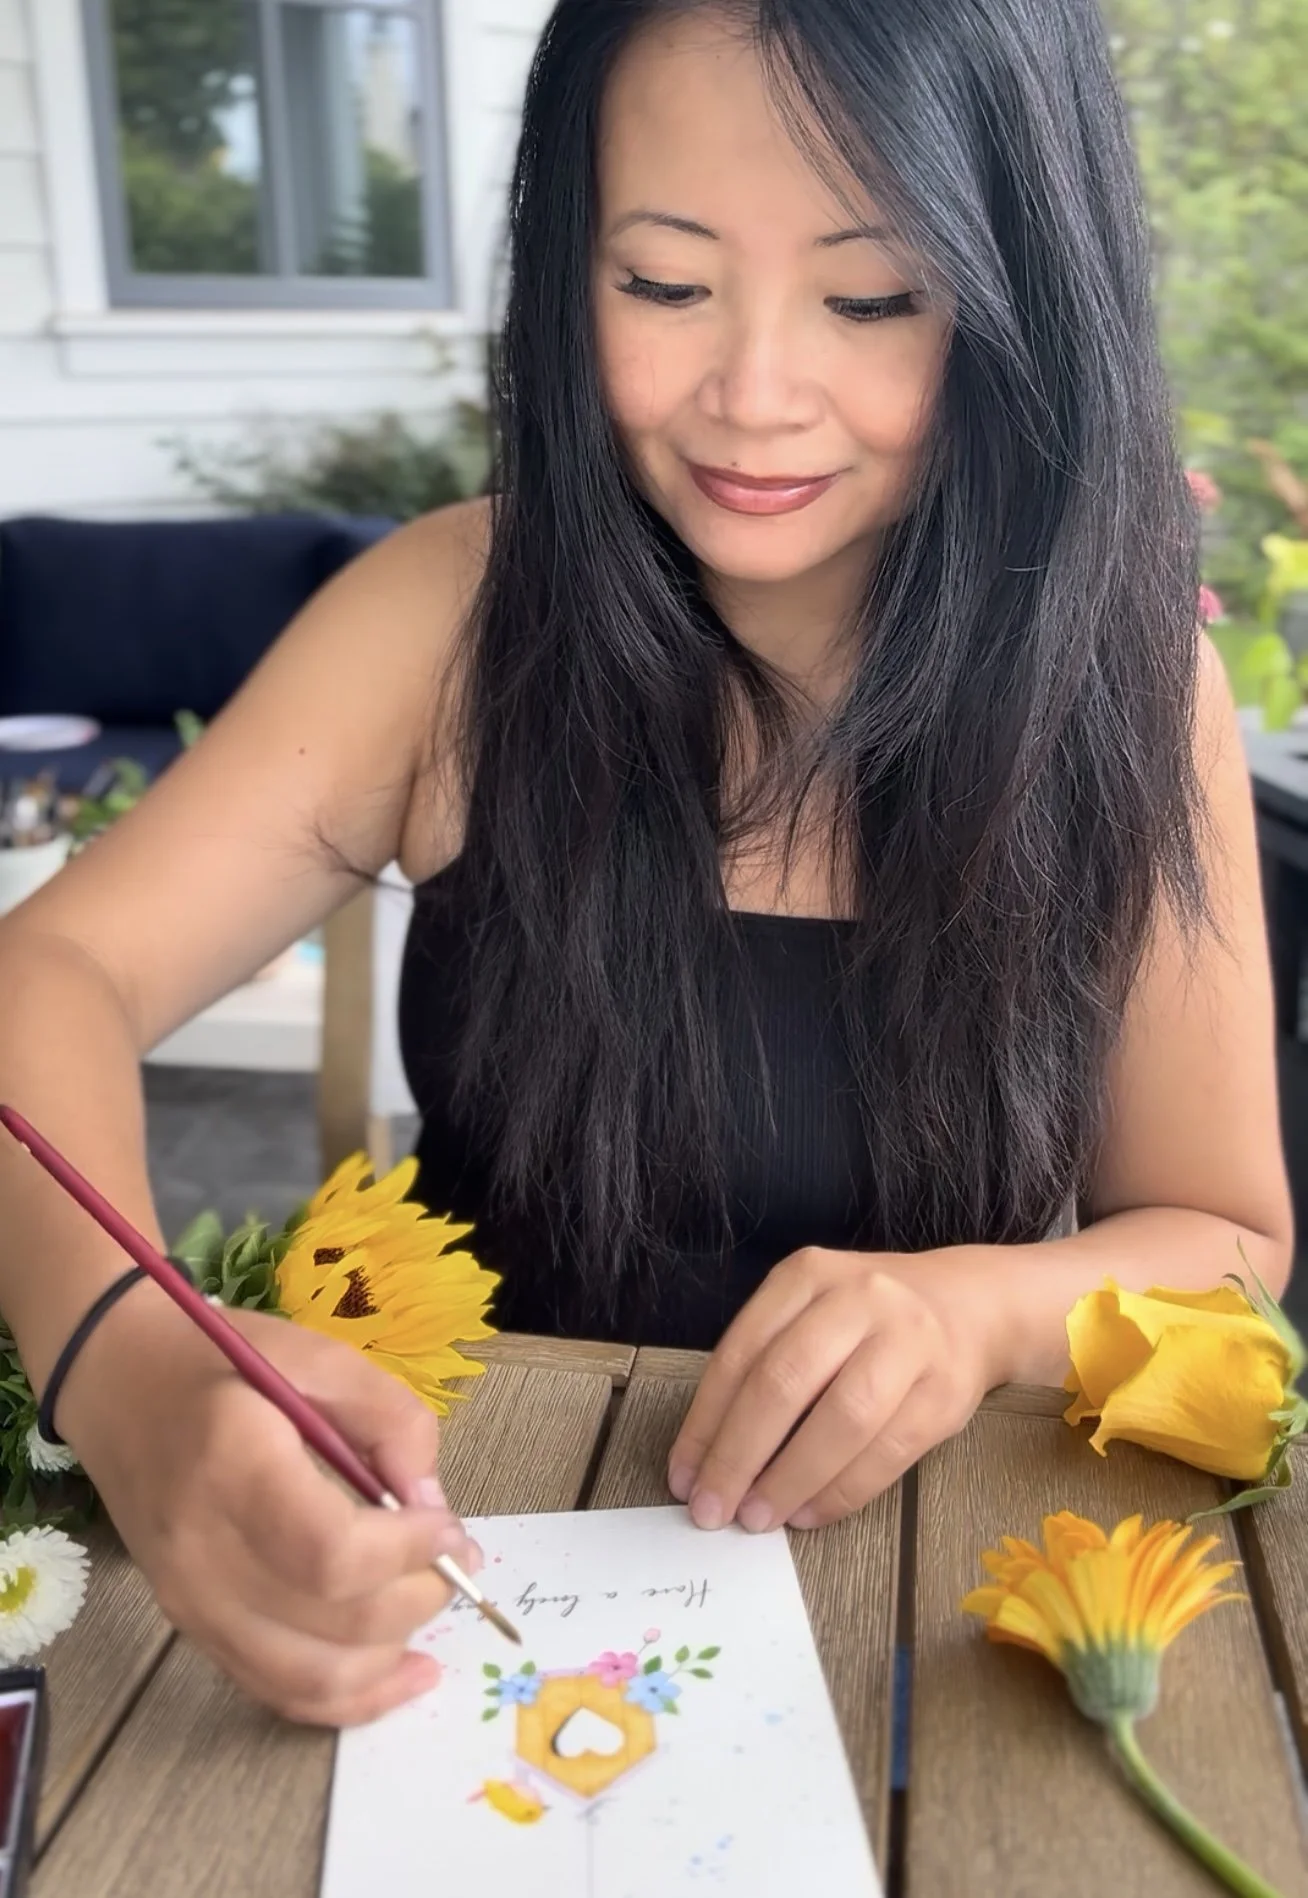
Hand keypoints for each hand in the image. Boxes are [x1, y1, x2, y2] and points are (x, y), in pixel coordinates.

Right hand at [58, 1292, 478, 1725]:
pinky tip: (398, 1674)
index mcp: (232, 1466)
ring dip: (388, 1661)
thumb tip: (431, 1506)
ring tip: (435, 1611)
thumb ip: (388, 1420)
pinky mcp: (189, 1624)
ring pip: (304, 1676)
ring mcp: (187, 1600)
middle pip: (327, 1623)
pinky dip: (344, 1696)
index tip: (450, 1529)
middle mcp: (200, 1550)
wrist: (114, 1380)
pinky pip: (272, 1687)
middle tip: (457, 1562)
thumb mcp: (315, 1356)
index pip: (330, 1553)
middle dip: (416, 1600)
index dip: (406, 1553)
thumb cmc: (219, 1358)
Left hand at [667, 1245, 1014, 1532]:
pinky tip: (809, 1513)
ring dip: (790, 1479)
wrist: (968, 1306)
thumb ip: (762, 1366)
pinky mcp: (944, 1393)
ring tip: (758, 1518)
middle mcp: (858, 1299)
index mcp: (807, 1275)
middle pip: (785, 1383)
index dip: (706, 1422)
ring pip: (839, 1420)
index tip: (683, 1477)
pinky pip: (886, 1453)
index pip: (741, 1354)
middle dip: (738, 1455)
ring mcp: (908, 1343)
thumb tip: (707, 1459)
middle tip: (713, 1508)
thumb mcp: (808, 1311)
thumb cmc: (865, 1320)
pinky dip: (840, 1492)